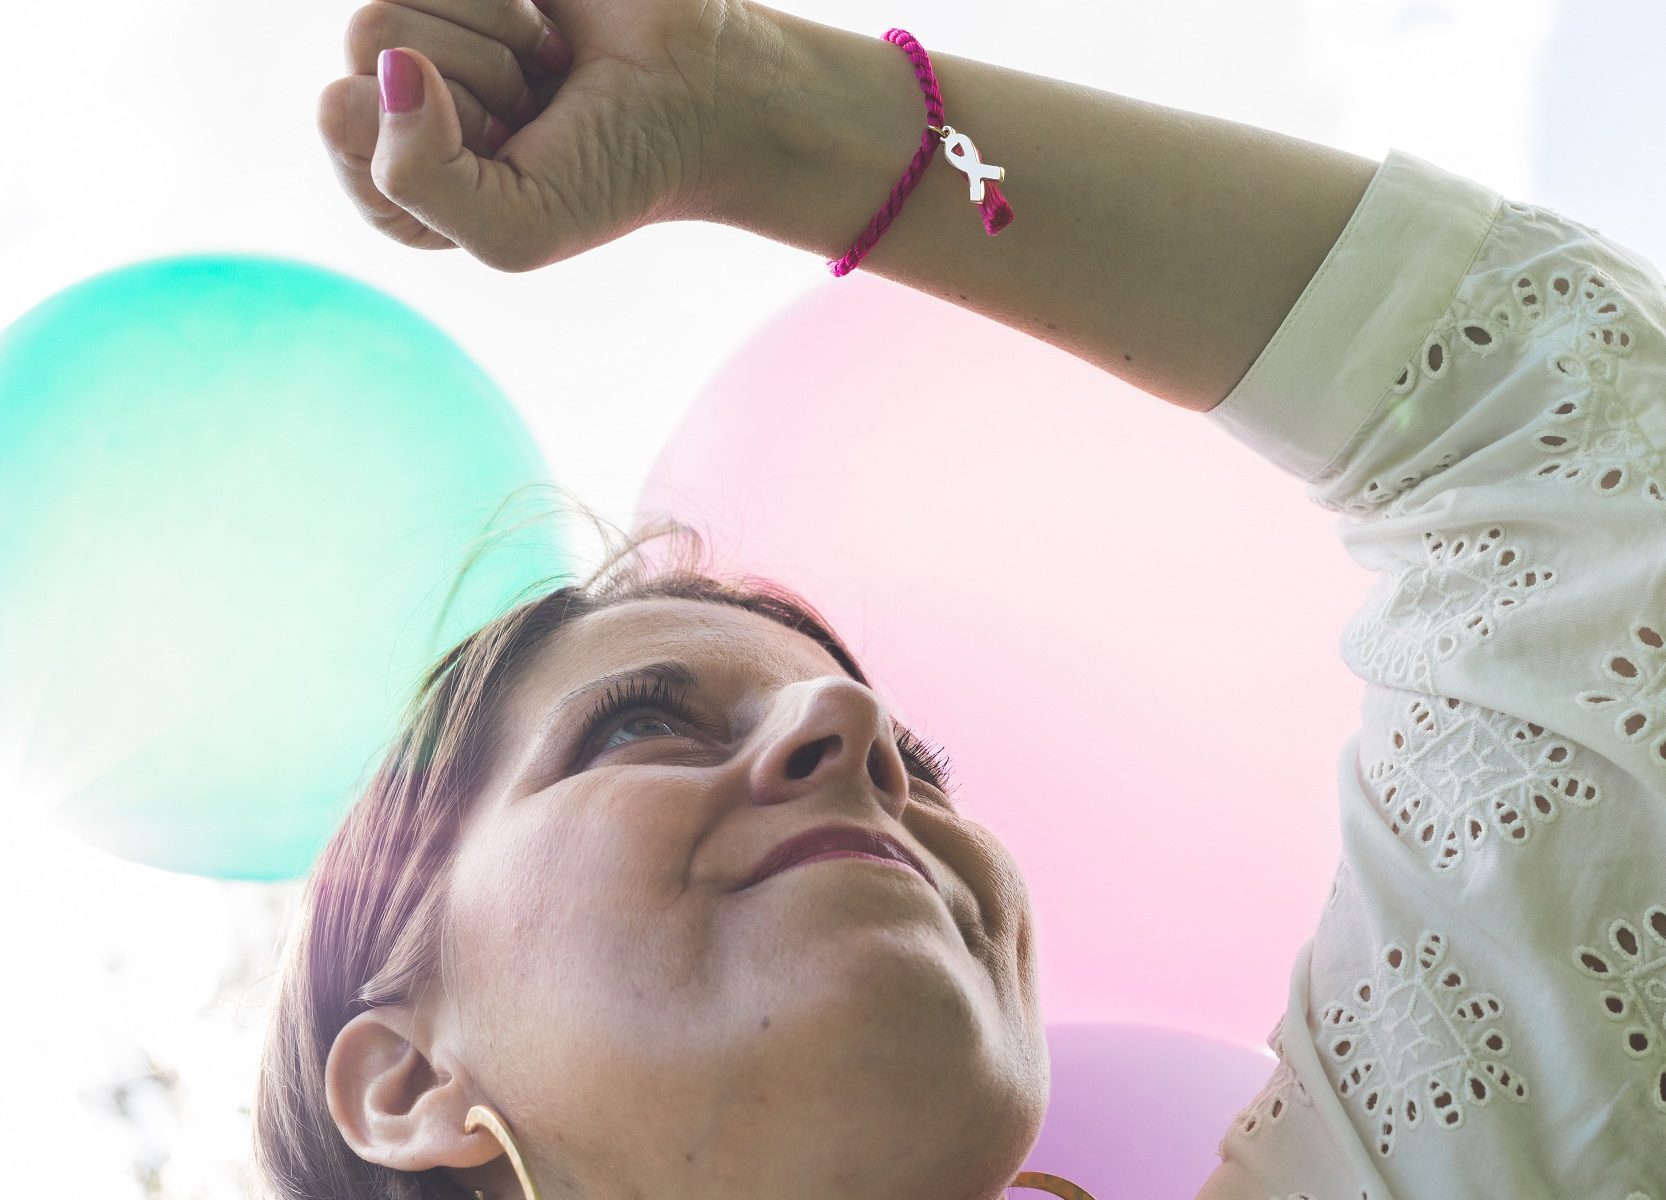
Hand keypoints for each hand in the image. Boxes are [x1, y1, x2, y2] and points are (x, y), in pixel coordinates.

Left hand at [319, 0, 754, 271]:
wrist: (711, 98)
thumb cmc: (615, 174)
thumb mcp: (511, 228)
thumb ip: (416, 180)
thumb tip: (391, 65)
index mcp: (391, 177)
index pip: (339, 113)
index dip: (427, 130)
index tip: (504, 153)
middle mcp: (399, 93)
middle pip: (366, 39)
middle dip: (473, 78)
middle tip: (533, 111)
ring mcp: (435, 21)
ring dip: (497, 34)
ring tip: (544, 71)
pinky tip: (546, 29)